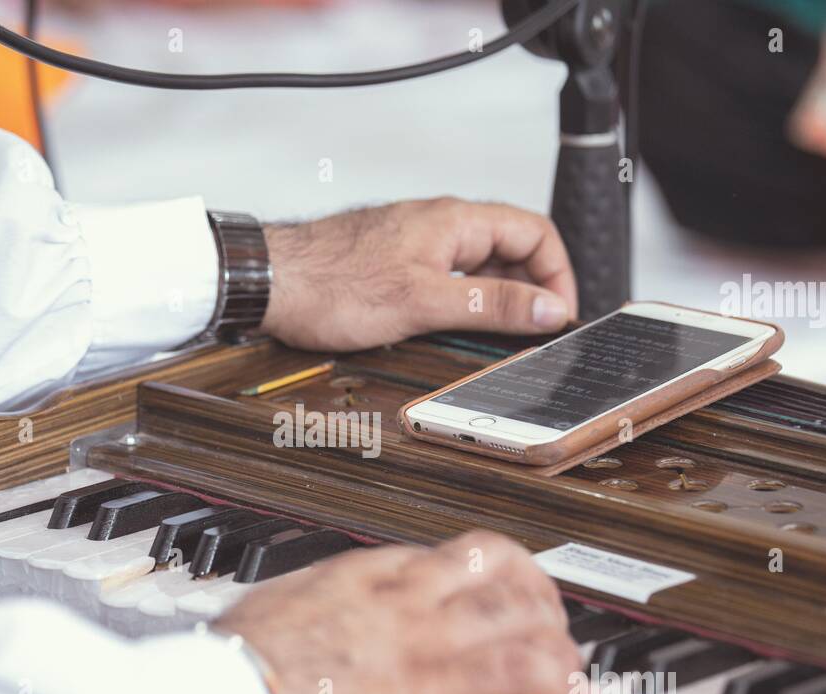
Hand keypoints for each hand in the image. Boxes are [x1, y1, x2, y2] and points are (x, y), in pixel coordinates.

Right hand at [216, 531, 582, 693]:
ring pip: (516, 609)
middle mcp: (398, 593)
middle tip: (548, 621)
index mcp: (359, 572)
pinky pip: (515, 671)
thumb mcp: (276, 616)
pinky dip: (557, 680)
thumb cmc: (232, 668)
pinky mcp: (428, 687)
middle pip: (493, 564)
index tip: (498, 599)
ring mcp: (418, 636)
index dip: (487, 577)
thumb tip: (313, 629)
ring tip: (571, 665)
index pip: (445, 556)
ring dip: (555, 636)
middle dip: (534, 590)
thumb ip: (312, 615)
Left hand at [259, 199, 576, 351]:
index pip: (535, 232)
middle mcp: (440, 225)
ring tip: (499, 339)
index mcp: (455, 221)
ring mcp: (417, 244)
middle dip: (530, 290)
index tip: (557, 316)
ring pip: (478, 267)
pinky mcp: (396, 265)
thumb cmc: (331, 283)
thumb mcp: (424, 302)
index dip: (556, 274)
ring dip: (496, 300)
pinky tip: (456, 331)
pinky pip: (448, 279)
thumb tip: (547, 309)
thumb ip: (490, 304)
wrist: (268, 281)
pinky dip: (464, 303)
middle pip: (511, 249)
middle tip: (534, 334)